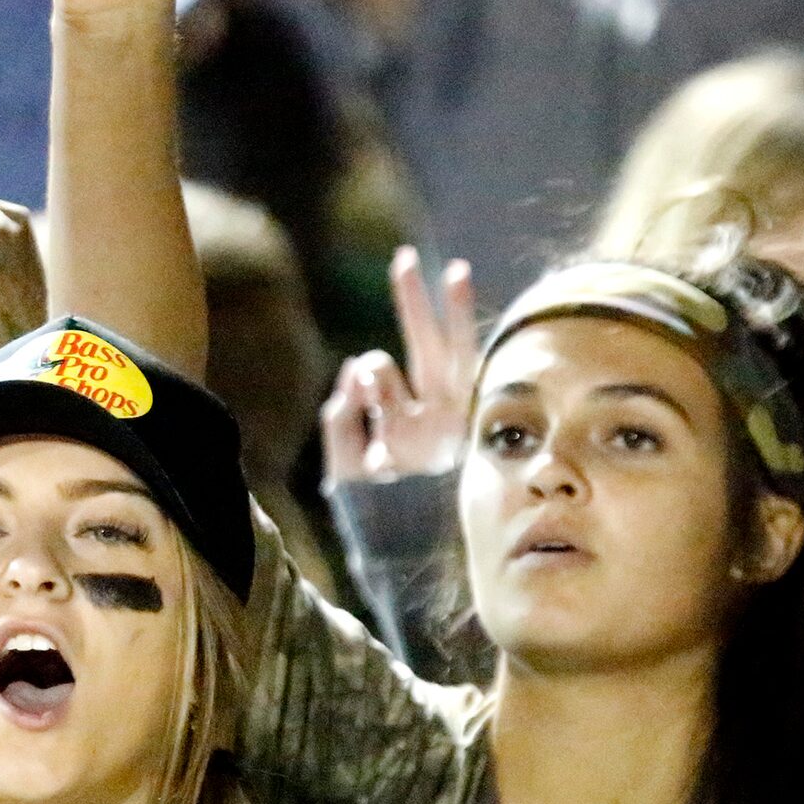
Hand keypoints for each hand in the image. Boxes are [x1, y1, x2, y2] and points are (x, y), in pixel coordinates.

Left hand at [320, 248, 477, 483]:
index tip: (457, 268)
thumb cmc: (393, 477)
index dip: (457, 311)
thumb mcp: (378, 425)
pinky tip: (362, 444)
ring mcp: (413, 444)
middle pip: (428, 350)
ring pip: (378, 369)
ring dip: (367, 376)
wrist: (390, 545)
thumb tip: (359, 364)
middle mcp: (441, 426)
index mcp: (453, 413)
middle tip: (404, 259)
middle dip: (415, 301)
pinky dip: (343, 414)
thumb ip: (368, 386)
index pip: (459, 352)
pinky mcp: (379, 463)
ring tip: (371, 407)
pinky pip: (343, 408)